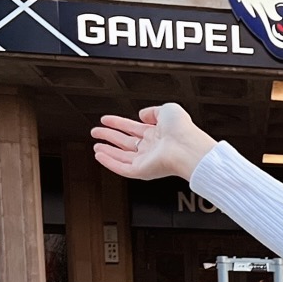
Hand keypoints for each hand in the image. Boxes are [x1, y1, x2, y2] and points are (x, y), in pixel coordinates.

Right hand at [92, 104, 216, 182]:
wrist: (187, 147)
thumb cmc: (183, 130)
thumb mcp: (168, 110)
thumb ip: (153, 111)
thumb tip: (142, 114)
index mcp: (158, 134)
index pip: (133, 128)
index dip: (118, 123)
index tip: (106, 119)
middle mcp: (152, 148)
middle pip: (125, 142)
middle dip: (109, 136)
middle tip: (96, 131)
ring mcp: (147, 160)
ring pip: (122, 156)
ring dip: (107, 151)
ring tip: (95, 145)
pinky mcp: (143, 171)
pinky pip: (122, 168)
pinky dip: (109, 163)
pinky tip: (99, 156)